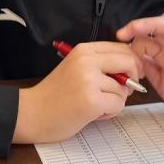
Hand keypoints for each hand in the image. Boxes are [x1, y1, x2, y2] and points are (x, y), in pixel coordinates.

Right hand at [12, 42, 143, 142]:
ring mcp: (90, 80)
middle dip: (131, 79)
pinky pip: (118, 104)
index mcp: (83, 50)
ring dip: (115, 101)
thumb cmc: (54, 95)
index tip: (130, 75)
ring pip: (124, 89)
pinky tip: (94, 114)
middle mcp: (87, 61)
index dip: (131, 62)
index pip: (121, 48)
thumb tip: (132, 69)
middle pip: (128, 62)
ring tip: (95, 106)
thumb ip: (100, 65)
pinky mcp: (92, 100)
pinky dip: (110, 112)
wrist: (31, 113)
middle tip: (122, 92)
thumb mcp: (75, 69)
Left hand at [117, 17, 163, 133]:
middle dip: (142, 26)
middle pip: (161, 28)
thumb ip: (146, 67)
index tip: (119, 41)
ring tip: (147, 27)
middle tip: (126, 32)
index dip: (132, 37)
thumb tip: (129, 55)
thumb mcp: (158, 81)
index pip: (147, 37)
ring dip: (163, 26)